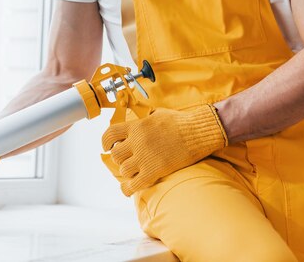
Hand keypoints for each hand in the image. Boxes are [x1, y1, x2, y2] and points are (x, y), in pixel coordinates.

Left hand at [102, 105, 227, 195]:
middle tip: (128, 160)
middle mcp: (137, 141)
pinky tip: (129, 189)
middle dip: (120, 159)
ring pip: (123, 170)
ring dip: (127, 172)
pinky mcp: (154, 170)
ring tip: (135, 172)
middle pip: (115, 155)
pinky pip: (133, 185)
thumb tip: (140, 121)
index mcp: (137, 126)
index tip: (105, 147)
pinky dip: (128, 189)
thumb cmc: (181, 122)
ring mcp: (144, 157)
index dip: (105, 142)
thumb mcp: (158, 114)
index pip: (110, 134)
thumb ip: (144, 120)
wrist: (198, 132)